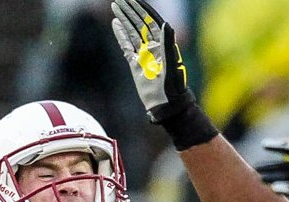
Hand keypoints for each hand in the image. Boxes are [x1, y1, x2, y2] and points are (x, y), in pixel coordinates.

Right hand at [111, 0, 194, 122]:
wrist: (165, 105)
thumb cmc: (173, 86)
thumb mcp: (171, 63)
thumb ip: (168, 43)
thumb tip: (165, 23)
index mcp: (163, 43)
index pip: (151, 21)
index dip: (142, 9)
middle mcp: (153, 46)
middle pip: (139, 23)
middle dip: (130, 10)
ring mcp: (143, 54)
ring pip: (132, 32)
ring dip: (124, 19)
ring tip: (115, 7)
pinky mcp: (135, 64)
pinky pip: (126, 46)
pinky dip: (120, 35)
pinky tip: (115, 24)